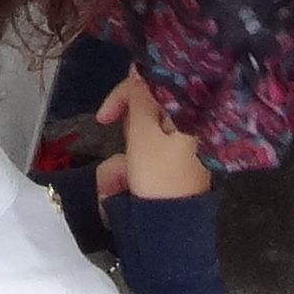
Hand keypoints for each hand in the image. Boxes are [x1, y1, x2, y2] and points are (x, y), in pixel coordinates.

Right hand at [96, 76, 212, 201]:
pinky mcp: (173, 165)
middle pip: (144, 113)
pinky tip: (126, 187)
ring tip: (122, 183)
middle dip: (125, 136)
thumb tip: (138, 64)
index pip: (154, 86)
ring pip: (139, 138)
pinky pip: (144, 157)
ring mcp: (181, 148)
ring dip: (123, 160)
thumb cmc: (159, 178)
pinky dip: (131, 169)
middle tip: (127, 158)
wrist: (169, 229)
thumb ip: (138, 98)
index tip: (104, 117)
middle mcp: (188, 127)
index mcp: (189, 114)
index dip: (125, 95)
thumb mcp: (144, 135)